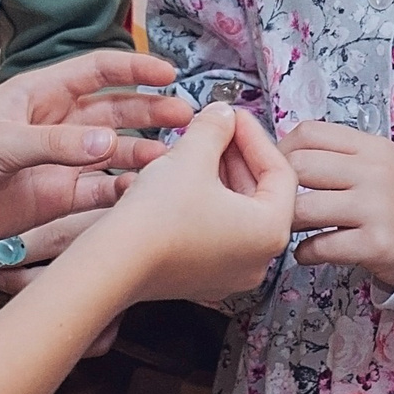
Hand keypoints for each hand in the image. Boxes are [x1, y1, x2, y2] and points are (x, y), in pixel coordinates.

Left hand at [0, 52, 195, 251]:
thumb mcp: (1, 141)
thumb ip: (55, 144)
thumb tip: (109, 145)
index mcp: (41, 94)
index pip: (98, 71)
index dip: (134, 68)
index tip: (169, 72)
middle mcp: (57, 125)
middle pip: (115, 112)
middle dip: (151, 112)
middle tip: (186, 118)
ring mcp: (59, 163)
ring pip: (114, 154)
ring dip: (143, 154)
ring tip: (174, 160)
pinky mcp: (55, 200)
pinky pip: (98, 194)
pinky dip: (123, 193)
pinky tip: (145, 194)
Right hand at [92, 103, 296, 304]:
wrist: (114, 263)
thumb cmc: (159, 214)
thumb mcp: (192, 156)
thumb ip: (215, 127)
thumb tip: (223, 114)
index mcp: (271, 231)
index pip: (279, 171)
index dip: (255, 136)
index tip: (233, 116)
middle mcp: (259, 260)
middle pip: (260, 193)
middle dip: (236, 155)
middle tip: (215, 128)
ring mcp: (230, 274)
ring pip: (237, 213)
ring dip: (221, 177)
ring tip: (196, 149)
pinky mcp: (203, 279)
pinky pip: (217, 233)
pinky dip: (207, 203)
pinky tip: (184, 180)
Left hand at [284, 121, 393, 291]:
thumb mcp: (381, 162)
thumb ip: (341, 154)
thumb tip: (282, 152)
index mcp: (371, 147)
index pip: (309, 133)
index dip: (282, 149)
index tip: (276, 168)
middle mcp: (375, 172)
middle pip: (299, 167)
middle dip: (278, 186)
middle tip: (275, 202)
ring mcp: (376, 208)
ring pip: (304, 208)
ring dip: (287, 222)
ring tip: (289, 228)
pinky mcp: (376, 244)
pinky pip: (321, 246)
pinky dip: (305, 252)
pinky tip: (307, 252)